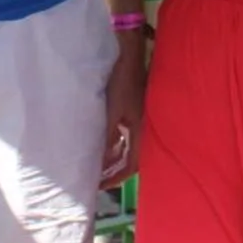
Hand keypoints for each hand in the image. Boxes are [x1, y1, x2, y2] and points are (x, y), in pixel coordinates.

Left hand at [100, 31, 147, 187]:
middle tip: (98, 178)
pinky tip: (104, 142)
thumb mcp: (112, 112)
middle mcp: (144, 128)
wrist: (130, 56)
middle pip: (132, 158)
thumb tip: (101, 161)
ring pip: (129, 146)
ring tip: (98, 163)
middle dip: (115, 170)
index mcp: (141, 131)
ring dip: (115, 156)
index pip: (132, 165)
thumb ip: (108, 137)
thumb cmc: (121, 84)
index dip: (116, 178)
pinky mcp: (135, 111)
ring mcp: (140, 119)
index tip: (100, 185)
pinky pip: (126, 135)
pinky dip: (116, 142)